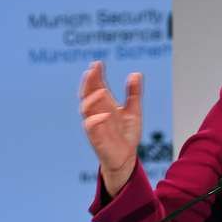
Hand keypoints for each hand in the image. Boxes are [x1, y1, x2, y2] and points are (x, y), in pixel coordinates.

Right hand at [79, 61, 142, 195]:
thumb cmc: (126, 134)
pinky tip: (104, 115)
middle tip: (92, 70)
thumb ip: (134, 94)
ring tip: (101, 91)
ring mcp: (95, 124)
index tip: (97, 63)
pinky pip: (90, 127)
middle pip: (87, 94)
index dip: (95, 74)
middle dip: (88, 82)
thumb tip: (136, 74)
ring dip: (91, 99)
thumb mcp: (134, 111)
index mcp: (105, 104)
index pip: (96, 86)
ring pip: (85, 109)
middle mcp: (97, 112)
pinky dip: (95, 120)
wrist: (126, 158)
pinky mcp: (96, 138)